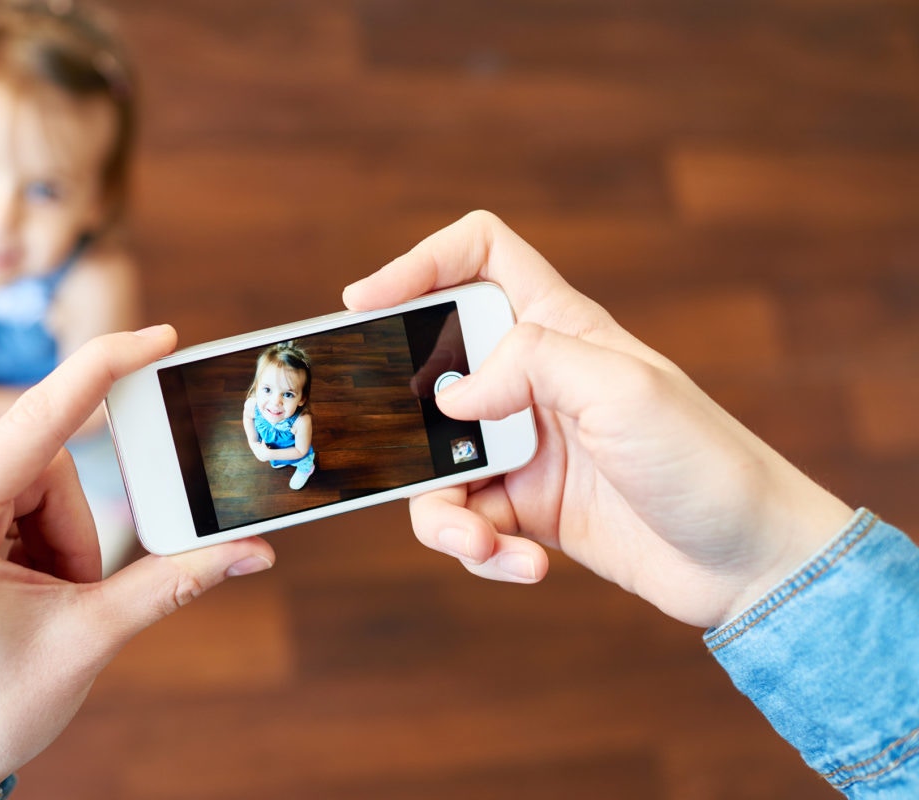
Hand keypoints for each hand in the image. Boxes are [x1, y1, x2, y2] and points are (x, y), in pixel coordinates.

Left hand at [0, 327, 275, 786]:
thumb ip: (175, 578)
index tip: (159, 336)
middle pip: (44, 465)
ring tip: (35, 599)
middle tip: (66, 596)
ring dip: (53, 534)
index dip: (105, 369)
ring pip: (25, 478)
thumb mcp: (90, 638)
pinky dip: (26, 532)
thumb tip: (255, 550)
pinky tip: (11, 585)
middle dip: (75, 529)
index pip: (39, 420)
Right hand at [344, 210, 851, 627]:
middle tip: (391, 448)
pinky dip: (478, 548)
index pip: (479, 256)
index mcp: (559, 327)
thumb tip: (450, 394)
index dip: (419, 264)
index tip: (365, 303)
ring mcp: (523, 445)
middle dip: (401, 412)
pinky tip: (522, 564)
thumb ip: (529, 363)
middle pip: (430, 368)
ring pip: (435, 461)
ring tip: (481, 540)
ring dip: (444, 511)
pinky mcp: (525, 506)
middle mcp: (532, 379)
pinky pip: (465, 520)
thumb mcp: (622, 389)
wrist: (748, 561)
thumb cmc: (704, 460)